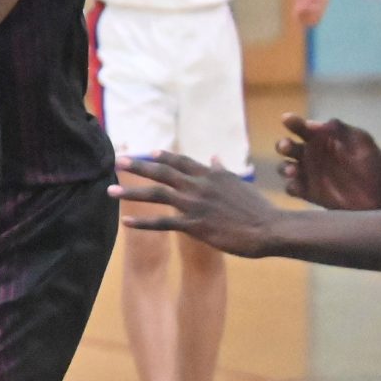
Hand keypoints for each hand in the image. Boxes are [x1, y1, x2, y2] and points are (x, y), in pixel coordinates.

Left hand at [113, 153, 282, 256]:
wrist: (269, 228)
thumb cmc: (258, 208)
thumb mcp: (239, 184)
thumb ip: (222, 171)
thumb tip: (214, 157)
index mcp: (210, 175)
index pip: (181, 161)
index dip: (163, 156)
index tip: (148, 152)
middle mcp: (198, 185)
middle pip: (162, 172)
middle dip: (138, 166)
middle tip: (118, 161)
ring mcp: (195, 204)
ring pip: (157, 194)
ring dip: (132, 192)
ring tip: (111, 191)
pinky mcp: (195, 225)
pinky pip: (163, 223)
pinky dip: (143, 222)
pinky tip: (126, 222)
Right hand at [275, 112, 380, 210]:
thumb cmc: (376, 165)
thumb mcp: (363, 142)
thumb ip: (343, 130)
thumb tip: (320, 123)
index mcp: (321, 139)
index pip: (302, 127)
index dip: (293, 122)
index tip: (288, 120)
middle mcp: (311, 155)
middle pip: (288, 147)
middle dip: (283, 145)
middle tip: (287, 147)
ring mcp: (309, 175)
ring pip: (285, 167)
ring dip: (285, 167)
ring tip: (293, 170)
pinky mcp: (311, 194)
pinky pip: (292, 188)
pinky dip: (291, 186)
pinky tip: (298, 186)